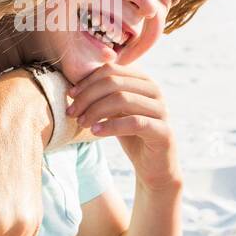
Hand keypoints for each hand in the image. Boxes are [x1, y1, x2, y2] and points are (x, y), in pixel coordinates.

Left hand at [66, 63, 180, 190]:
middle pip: (114, 82)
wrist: (152, 165)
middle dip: (88, 96)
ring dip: (96, 111)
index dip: (87, 81)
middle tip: (72, 112)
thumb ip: (102, 96)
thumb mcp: (114, 111)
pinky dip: (111, 126)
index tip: (71, 95)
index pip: (111, 70)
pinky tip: (95, 132)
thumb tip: (73, 87)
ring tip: (81, 123)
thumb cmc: (130, 134)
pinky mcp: (164, 131)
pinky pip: (134, 122)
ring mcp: (161, 110)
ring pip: (123, 99)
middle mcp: (155, 91)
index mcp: (142, 80)